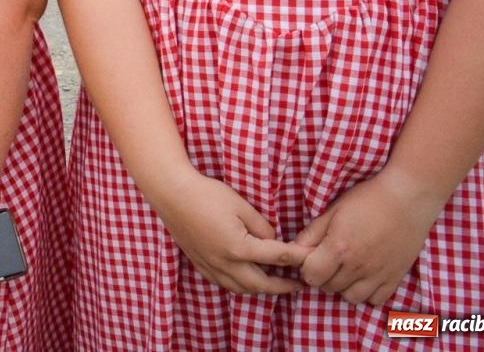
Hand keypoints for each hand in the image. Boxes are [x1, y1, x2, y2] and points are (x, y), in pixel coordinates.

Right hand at [152, 171, 309, 294]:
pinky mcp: (200, 264)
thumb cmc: (207, 194)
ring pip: (241, 289)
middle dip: (283, 286)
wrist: (172, 193)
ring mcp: (210, 266)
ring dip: (261, 289)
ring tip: (275, 284)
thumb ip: (262, 226)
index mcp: (239, 248)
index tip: (311, 258)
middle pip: (261, 284)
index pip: (277, 257)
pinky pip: (224, 284)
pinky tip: (245, 279)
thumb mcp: (241, 205)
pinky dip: (240, 286)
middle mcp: (225, 263)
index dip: (298, 257)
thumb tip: (273, 240)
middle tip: (298, 284)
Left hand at [294, 170, 444, 305]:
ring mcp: (378, 275)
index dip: (307, 268)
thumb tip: (294, 250)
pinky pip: (376, 300)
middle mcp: (358, 266)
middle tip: (329, 261)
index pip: (311, 276)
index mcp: (339, 248)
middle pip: (329, 288)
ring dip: (344, 287)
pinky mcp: (395, 278)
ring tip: (347, 269)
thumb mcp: (333, 211)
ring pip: (351, 298)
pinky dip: (368, 293)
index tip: (312, 258)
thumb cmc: (366, 200)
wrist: (406, 198)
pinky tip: (365, 276)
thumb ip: (312, 233)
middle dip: (323, 276)